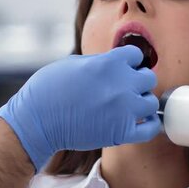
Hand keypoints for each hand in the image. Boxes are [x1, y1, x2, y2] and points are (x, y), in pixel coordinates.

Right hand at [0, 45, 158, 170]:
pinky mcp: (122, 132)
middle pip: (148, 78)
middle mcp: (121, 84)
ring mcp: (124, 109)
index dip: (129, 62)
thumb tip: (116, 64)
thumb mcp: (74, 63)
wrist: (37, 121)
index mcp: (109, 63)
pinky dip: (148, 125)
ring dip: (141, 104)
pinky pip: (150, 128)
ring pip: (151, 103)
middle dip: (137, 82)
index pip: (137, 55)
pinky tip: (138, 123)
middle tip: (124, 90)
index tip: (121, 70)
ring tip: (128, 108)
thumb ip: (100, 62)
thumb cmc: (48, 90)